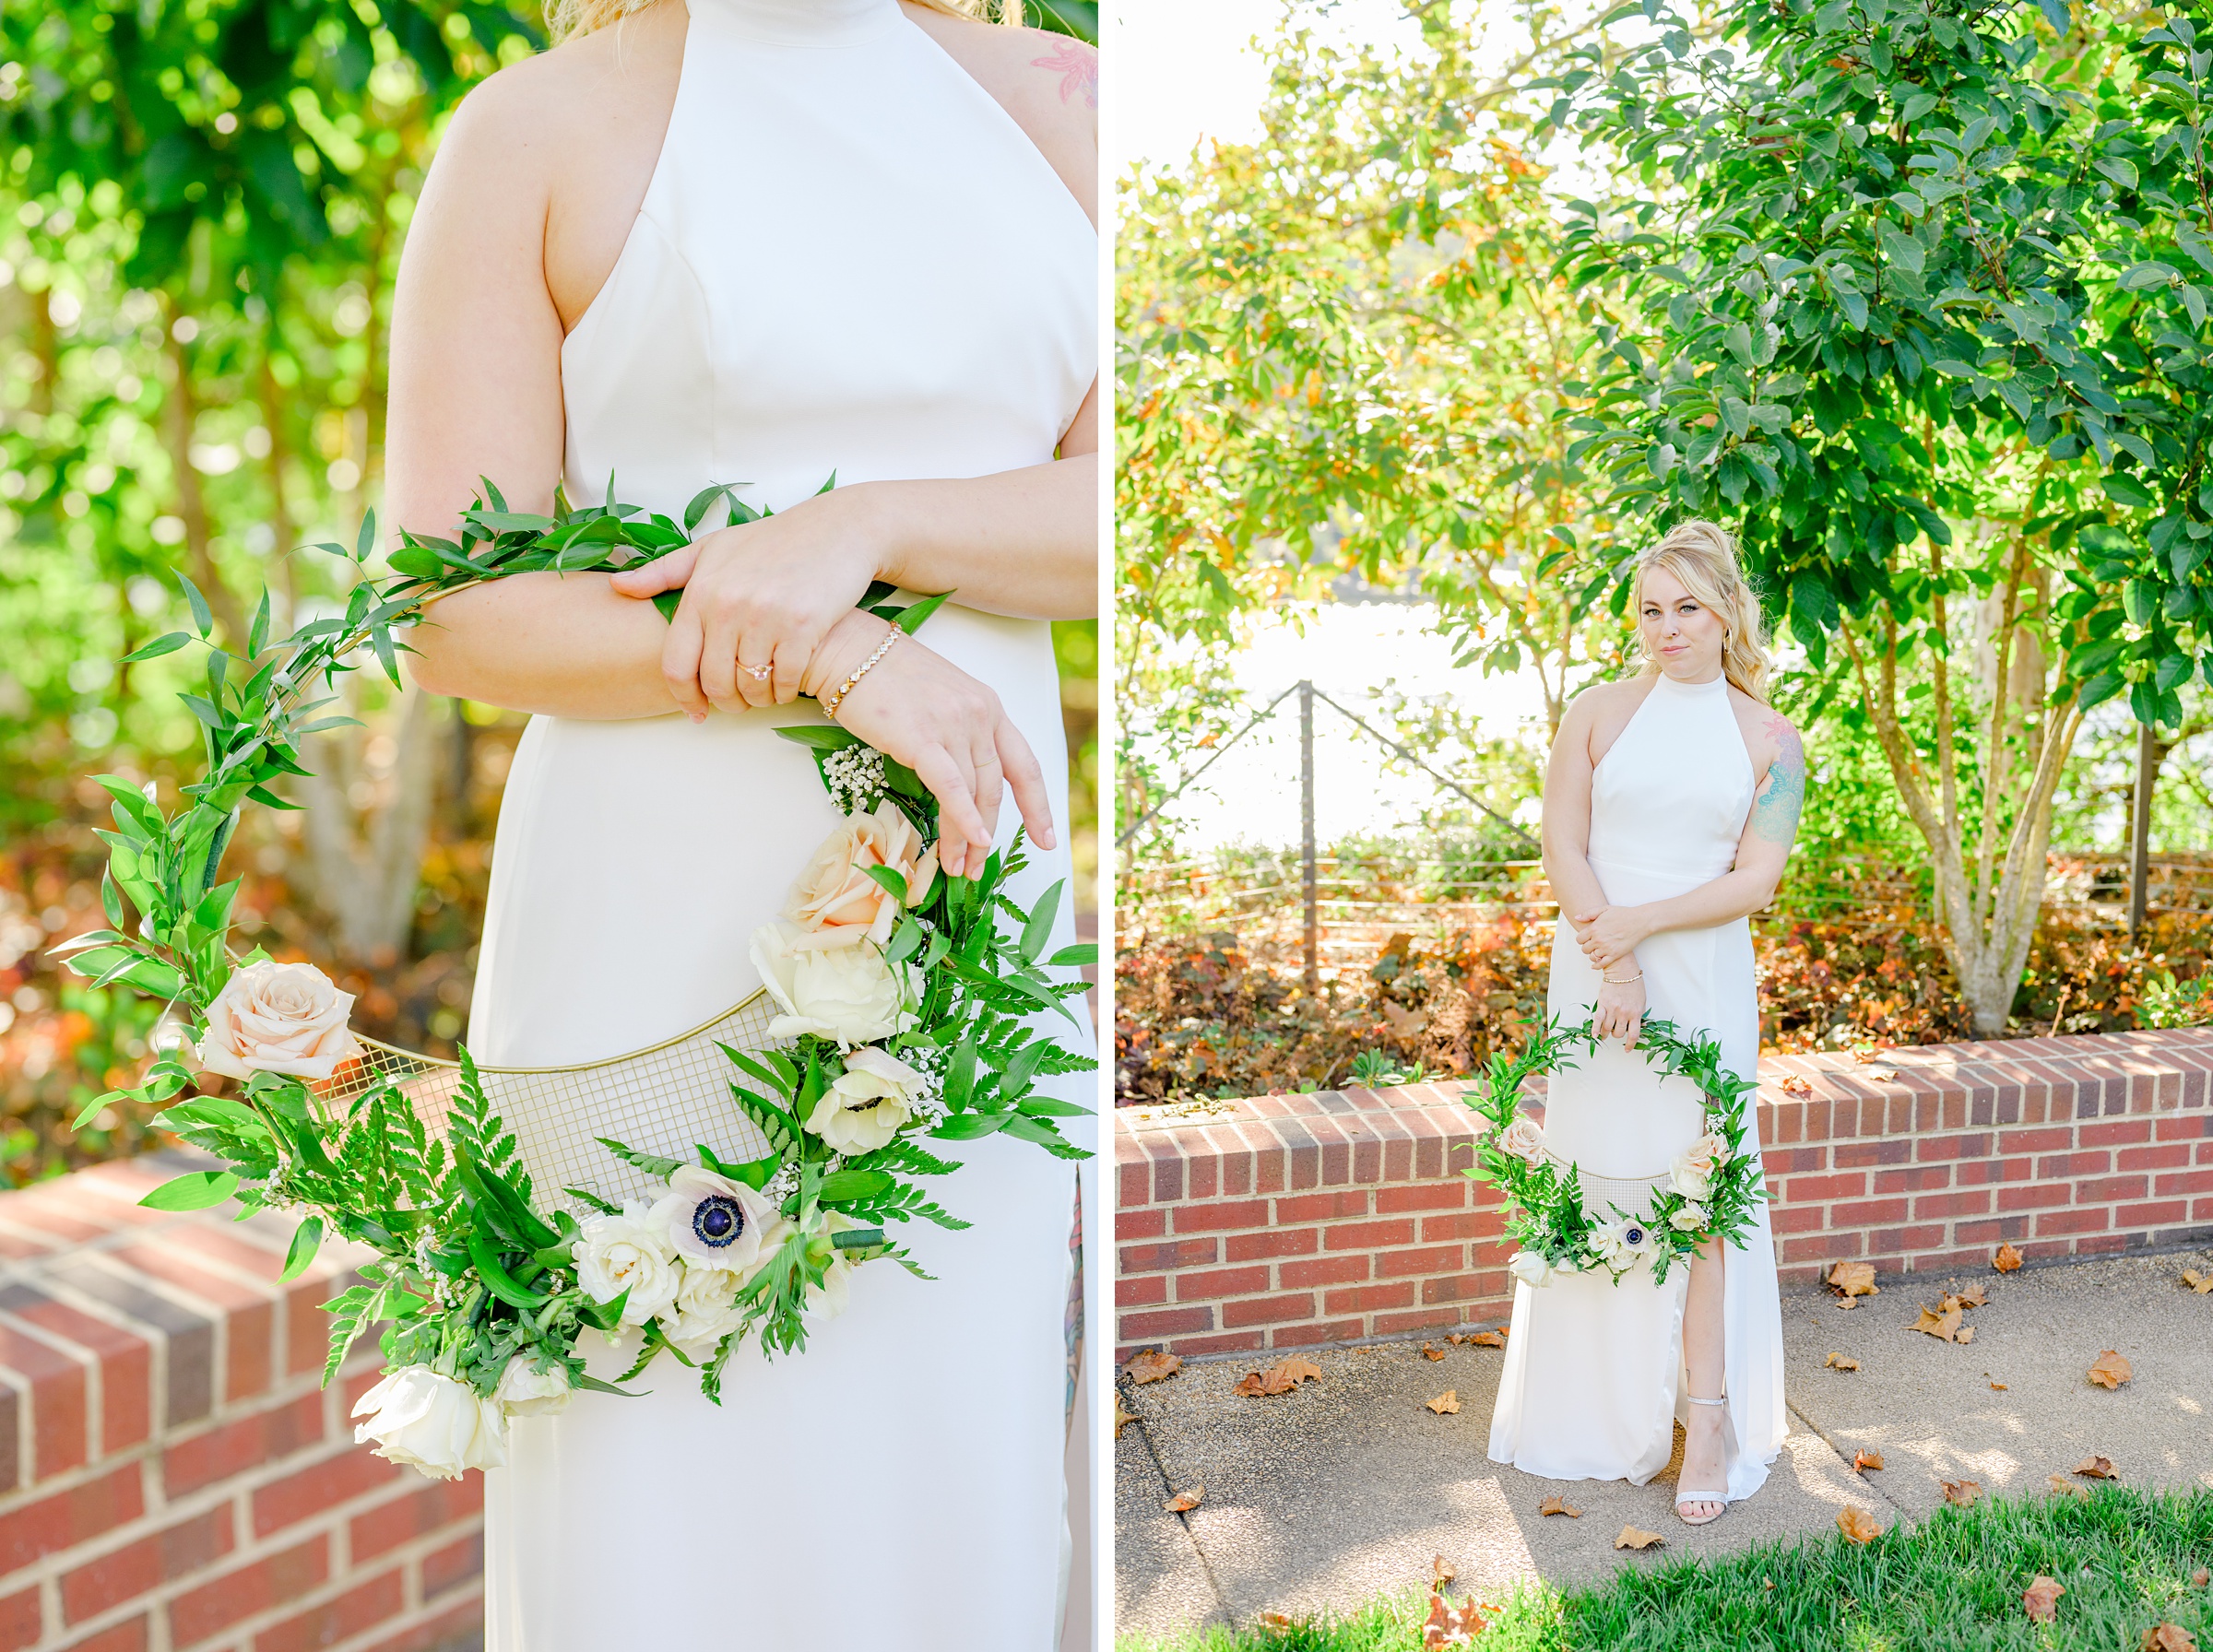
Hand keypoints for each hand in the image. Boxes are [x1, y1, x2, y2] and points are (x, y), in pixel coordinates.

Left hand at [608, 488, 881, 716]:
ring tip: (764, 693)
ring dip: (758, 700)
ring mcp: (767, 617)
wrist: (838, 528)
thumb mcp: (713, 547)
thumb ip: (665, 572)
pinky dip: (785, 692)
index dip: (683, 697)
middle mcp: (729, 605)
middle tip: (737, 704)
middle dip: (726, 703)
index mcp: (702, 590)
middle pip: (714, 683)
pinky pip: (786, 681)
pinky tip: (788, 685)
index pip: (676, 664)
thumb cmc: (772, 540)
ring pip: (751, 686)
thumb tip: (617, 588)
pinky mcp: (804, 626)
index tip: (695, 711)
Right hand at [803, 611, 1055, 879]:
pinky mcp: (922, 738)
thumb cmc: (886, 675)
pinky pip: (950, 787)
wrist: (847, 649)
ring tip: (957, 868)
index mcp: (989, 706)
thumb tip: (962, 781)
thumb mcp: (941, 698)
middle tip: (978, 867)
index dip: (1038, 806)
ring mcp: (954, 725)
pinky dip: (962, 819)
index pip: (1025, 764)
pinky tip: (967, 843)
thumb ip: (960, 733)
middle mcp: (980, 715)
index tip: (1047, 838)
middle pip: (996, 787)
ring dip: (966, 838)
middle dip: (990, 833)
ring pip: (973, 794)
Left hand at [1570, 904, 1648, 971]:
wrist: (1640, 921)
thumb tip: (1576, 918)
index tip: (1586, 938)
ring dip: (1593, 954)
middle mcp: (1598, 940)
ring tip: (1598, 950)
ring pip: (1592, 957)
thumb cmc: (1623, 914)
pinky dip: (1597, 965)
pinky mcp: (1615, 955)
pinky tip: (1596, 964)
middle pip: (1584, 949)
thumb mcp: (1604, 909)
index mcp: (1594, 928)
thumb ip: (1589, 913)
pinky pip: (1601, 964)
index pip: (1579, 939)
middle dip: (1587, 946)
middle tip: (1592, 944)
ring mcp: (1607, 948)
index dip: (1582, 939)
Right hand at [1594, 975, 1645, 1049]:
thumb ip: (1638, 1015)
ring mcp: (1613, 1009)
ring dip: (1606, 1034)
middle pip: (1619, 1033)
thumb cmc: (1633, 985)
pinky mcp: (1603, 1004)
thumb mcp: (1642, 1002)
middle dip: (1617, 1035)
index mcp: (1636, 1013)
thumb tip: (1637, 1026)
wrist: (1622, 971)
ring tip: (1605, 1034)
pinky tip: (1595, 1035)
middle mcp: (1624, 1013)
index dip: (1630, 1044)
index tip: (1627, 1049)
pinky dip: (1595, 1029)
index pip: (1633, 1035)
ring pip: (1608, 1029)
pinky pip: (1598, 1020)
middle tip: (1615, 1032)